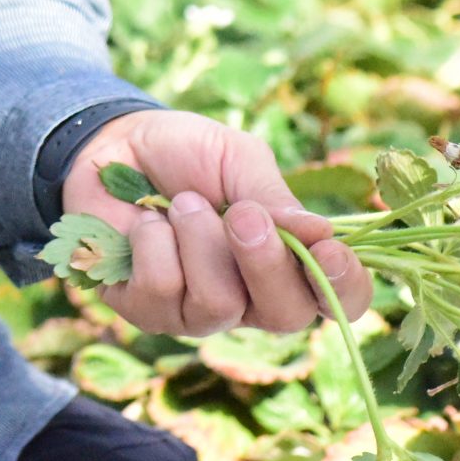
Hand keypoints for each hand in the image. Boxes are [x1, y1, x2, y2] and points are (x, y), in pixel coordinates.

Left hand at [61, 110, 369, 338]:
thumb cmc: (188, 154)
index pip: (339, 299)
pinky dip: (155, 244)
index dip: (344, 285)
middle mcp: (251, 299)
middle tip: (241, 214)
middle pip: (286, 315)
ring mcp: (198, 313)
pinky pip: (162, 294)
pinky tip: (146, 223)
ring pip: (219, 305)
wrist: (116, 145)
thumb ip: (275, 200)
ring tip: (181, 203)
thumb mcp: (239, 161)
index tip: (327, 248)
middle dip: (265, 261)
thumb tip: (322, 233)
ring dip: (200, 240)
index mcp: (290, 261)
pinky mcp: (147, 312)